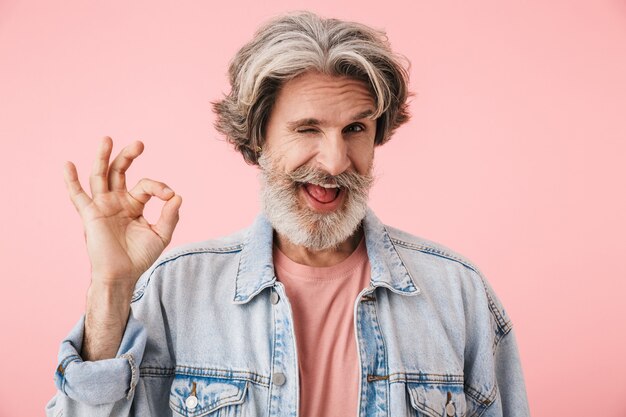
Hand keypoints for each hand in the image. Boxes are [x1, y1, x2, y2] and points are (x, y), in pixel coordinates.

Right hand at [64, 137, 181, 291]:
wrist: (123, 275)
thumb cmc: (140, 256)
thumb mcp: (161, 235)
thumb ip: (170, 216)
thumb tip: (177, 196)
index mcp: (134, 204)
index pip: (146, 186)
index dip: (159, 187)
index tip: (169, 195)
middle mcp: (117, 201)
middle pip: (119, 171)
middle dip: (128, 156)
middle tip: (139, 144)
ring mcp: (103, 206)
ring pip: (100, 176)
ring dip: (103, 157)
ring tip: (107, 139)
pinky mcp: (90, 214)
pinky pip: (77, 196)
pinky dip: (71, 181)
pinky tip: (68, 165)